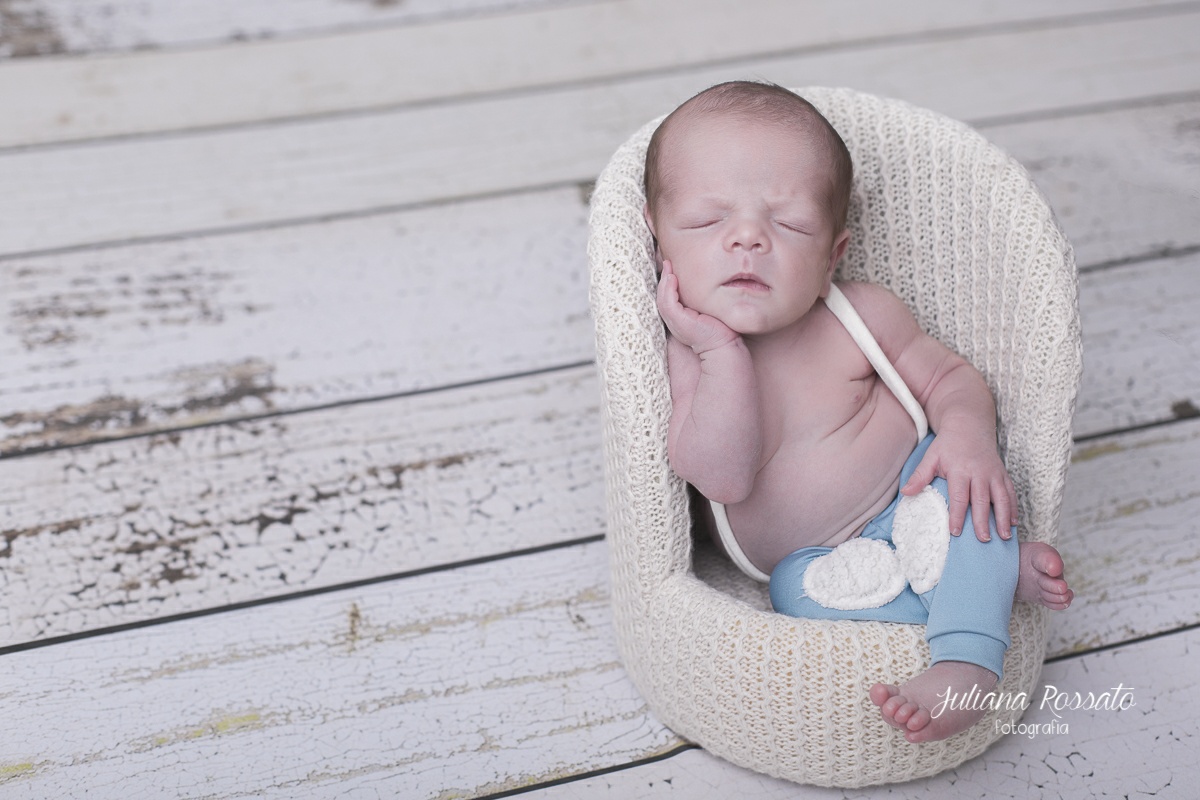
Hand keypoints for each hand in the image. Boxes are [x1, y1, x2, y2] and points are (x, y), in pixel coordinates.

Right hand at [656, 259, 738, 353]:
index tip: (671, 268)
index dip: (667, 283)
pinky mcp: (678, 321)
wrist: (723, 345)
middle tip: (667, 262)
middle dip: (663, 278)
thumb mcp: (707, 310)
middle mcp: (673, 321)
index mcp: (679, 319)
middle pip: (662, 297)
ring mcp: (674, 322)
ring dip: (664, 281)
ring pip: (662, 298)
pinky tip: (672, 278)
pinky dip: (668, 289)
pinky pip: (668, 302)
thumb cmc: (719, 329)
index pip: (668, 298)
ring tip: (668, 267)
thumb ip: (701, 300)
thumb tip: (708, 283)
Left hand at [900, 429, 1017, 541]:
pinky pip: (1010, 492)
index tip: (955, 532)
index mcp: (960, 470)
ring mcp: (994, 473)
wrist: (969, 426)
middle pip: (982, 500)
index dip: (957, 515)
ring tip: (1004, 536)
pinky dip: (1013, 507)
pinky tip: (1014, 522)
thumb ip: (920, 476)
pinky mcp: (1003, 474)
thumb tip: (905, 492)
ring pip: (1001, 498)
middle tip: (983, 540)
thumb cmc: (947, 445)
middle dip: (983, 521)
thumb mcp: (931, 457)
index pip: (958, 496)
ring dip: (1004, 518)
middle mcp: (979, 473)